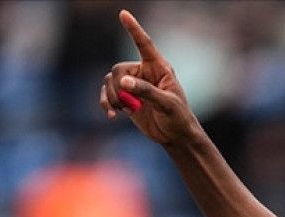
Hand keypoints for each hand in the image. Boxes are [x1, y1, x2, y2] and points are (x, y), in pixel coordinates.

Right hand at [100, 10, 196, 144]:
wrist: (175, 135)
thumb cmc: (178, 117)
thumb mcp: (167, 104)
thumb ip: (147, 91)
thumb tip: (124, 81)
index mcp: (159, 68)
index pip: (144, 45)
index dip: (134, 29)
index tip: (124, 14)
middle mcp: (144, 72)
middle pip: (118, 69)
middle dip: (119, 88)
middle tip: (129, 105)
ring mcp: (133, 85)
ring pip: (110, 81)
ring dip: (112, 97)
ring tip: (124, 111)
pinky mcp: (126, 98)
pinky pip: (107, 94)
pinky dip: (106, 103)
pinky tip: (112, 116)